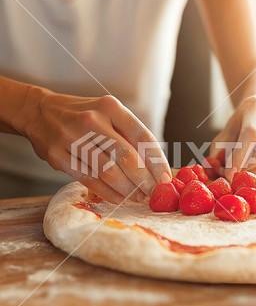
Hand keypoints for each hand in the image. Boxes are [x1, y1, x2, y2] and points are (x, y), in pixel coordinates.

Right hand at [21, 89, 170, 203]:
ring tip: (138, 197)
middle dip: (145, 181)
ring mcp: (72, 138)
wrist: (40, 112)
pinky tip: (119, 198)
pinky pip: (89, 180)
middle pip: (127, 158)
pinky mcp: (58, 155)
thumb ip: (129, 135)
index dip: (157, 162)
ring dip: (128, 190)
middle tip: (154, 193)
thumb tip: (155, 167)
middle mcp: (92, 120)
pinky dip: (108, 193)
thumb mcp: (108, 113)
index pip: (142, 137)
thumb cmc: (84, 115)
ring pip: (108, 172)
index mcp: (111, 107)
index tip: (166, 179)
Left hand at [209, 96, 255, 180]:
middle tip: (237, 172)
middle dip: (251, 164)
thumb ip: (220, 152)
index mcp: (253, 107)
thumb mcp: (223, 135)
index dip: (239, 156)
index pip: (250, 133)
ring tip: (244, 166)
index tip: (229, 174)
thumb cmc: (236, 127)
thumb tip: (223, 172)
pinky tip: (255, 163)